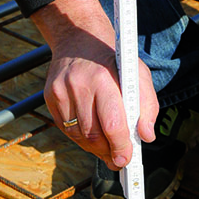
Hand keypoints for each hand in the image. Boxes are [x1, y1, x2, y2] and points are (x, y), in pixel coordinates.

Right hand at [32, 0, 157, 168]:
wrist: (79, 39)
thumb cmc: (114, 59)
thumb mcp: (138, 73)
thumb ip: (147, 105)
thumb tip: (146, 135)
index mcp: (103, 78)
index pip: (111, 124)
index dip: (120, 147)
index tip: (127, 159)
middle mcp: (78, 85)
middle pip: (93, 134)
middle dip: (108, 151)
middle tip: (119, 158)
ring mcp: (60, 92)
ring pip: (78, 136)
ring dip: (95, 147)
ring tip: (108, 147)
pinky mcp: (50, 97)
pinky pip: (66, 129)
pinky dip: (81, 137)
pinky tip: (92, 133)